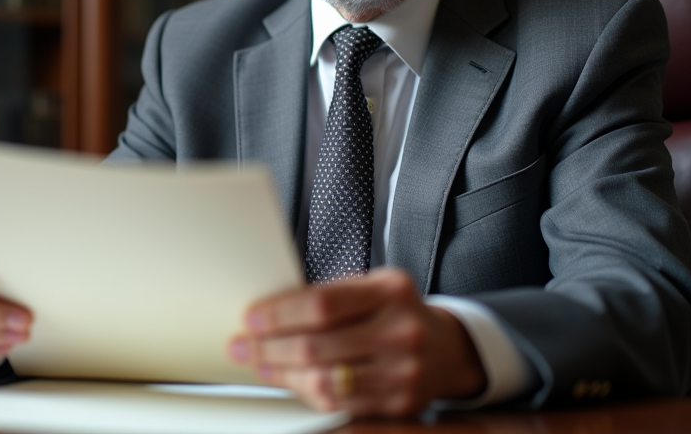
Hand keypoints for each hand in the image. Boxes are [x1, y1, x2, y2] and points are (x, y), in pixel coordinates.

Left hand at [228, 268, 485, 416]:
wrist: (448, 349)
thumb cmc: (397, 312)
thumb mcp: (374, 287)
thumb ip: (332, 295)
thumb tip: (270, 310)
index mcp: (390, 291)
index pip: (323, 303)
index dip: (279, 314)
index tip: (251, 318)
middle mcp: (401, 331)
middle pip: (318, 346)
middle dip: (269, 347)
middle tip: (242, 345)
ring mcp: (403, 372)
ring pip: (325, 381)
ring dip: (282, 375)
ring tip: (260, 365)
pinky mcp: (399, 404)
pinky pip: (341, 404)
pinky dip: (307, 394)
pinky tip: (290, 382)